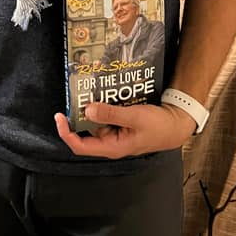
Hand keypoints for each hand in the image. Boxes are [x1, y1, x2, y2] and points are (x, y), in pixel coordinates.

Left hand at [54, 102, 195, 158]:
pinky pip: (106, 115)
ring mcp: (115, 133)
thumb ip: (111, 114)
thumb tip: (88, 110)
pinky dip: (102, 105)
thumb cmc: (158, 126)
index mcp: (111, 147)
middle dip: (78, 114)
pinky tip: (102, 91)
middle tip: (75, 94)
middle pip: (85, 131)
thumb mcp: (135, 117)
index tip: (59, 116)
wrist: (175, 125)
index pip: (80, 146)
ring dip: (90, 107)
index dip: (66, 133)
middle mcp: (109, 142)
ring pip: (95, 121)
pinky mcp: (120, 125)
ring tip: (88, 88)